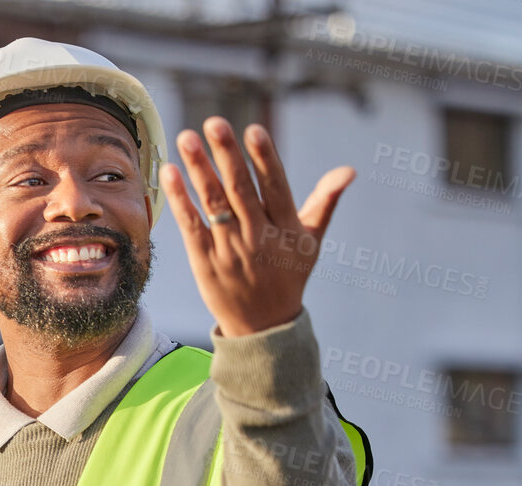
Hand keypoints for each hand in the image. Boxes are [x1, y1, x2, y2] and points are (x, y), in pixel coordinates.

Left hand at [162, 117, 354, 336]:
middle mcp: (258, 237)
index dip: (264, 158)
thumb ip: (326, 201)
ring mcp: (230, 250)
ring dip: (199, 170)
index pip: (275, 186)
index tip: (253, 130)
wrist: (263, 327)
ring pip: (214, 204)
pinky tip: (171, 173)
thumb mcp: (312, 241)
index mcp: (286, 228)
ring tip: (187, 138)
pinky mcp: (205, 261)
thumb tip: (350, 170)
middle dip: (227, 156)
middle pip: (241, 190)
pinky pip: (191, 226)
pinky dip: (181, 200)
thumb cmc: (289, 276)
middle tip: (214, 123)